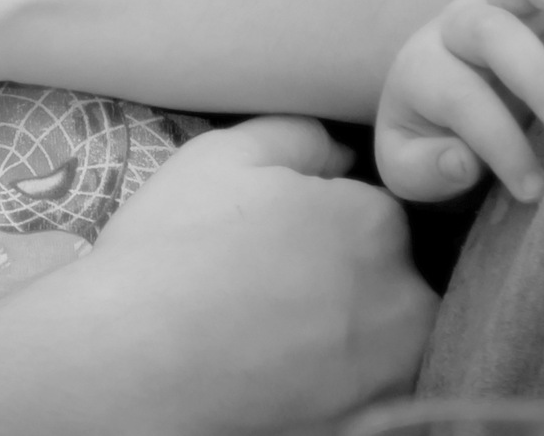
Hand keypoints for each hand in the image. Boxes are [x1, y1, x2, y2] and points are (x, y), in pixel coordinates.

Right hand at [49, 117, 435, 427]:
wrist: (136, 359)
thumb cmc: (173, 247)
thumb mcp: (219, 155)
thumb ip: (295, 135)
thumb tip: (339, 152)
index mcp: (374, 221)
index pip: (368, 211)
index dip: (317, 220)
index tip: (271, 237)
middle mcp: (406, 298)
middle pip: (386, 276)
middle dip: (342, 275)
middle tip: (268, 285)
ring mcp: (393, 371)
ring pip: (381, 336)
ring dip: (344, 329)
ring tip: (270, 330)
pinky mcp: (372, 421)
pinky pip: (368, 388)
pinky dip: (335, 379)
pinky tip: (277, 367)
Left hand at [376, 0, 543, 202]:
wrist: (433, 100)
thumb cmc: (431, 136)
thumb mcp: (409, 163)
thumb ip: (423, 168)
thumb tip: (461, 160)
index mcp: (424, 68)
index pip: (459, 95)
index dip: (497, 143)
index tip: (532, 190)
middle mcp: (459, 25)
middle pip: (491, 29)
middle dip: (535, 77)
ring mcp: (508, 4)